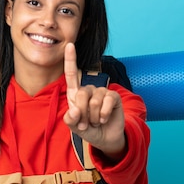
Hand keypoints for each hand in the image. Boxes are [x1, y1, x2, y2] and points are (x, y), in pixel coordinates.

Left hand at [63, 43, 126, 159]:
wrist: (105, 138)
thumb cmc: (88, 129)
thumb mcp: (75, 127)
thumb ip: (70, 119)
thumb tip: (74, 111)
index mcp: (75, 94)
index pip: (72, 74)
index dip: (70, 59)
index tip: (69, 45)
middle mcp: (88, 89)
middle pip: (81, 94)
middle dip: (83, 113)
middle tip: (86, 123)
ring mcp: (102, 92)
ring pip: (94, 101)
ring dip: (94, 117)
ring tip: (96, 122)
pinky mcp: (114, 97)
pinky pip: (107, 102)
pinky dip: (103, 114)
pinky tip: (104, 119)